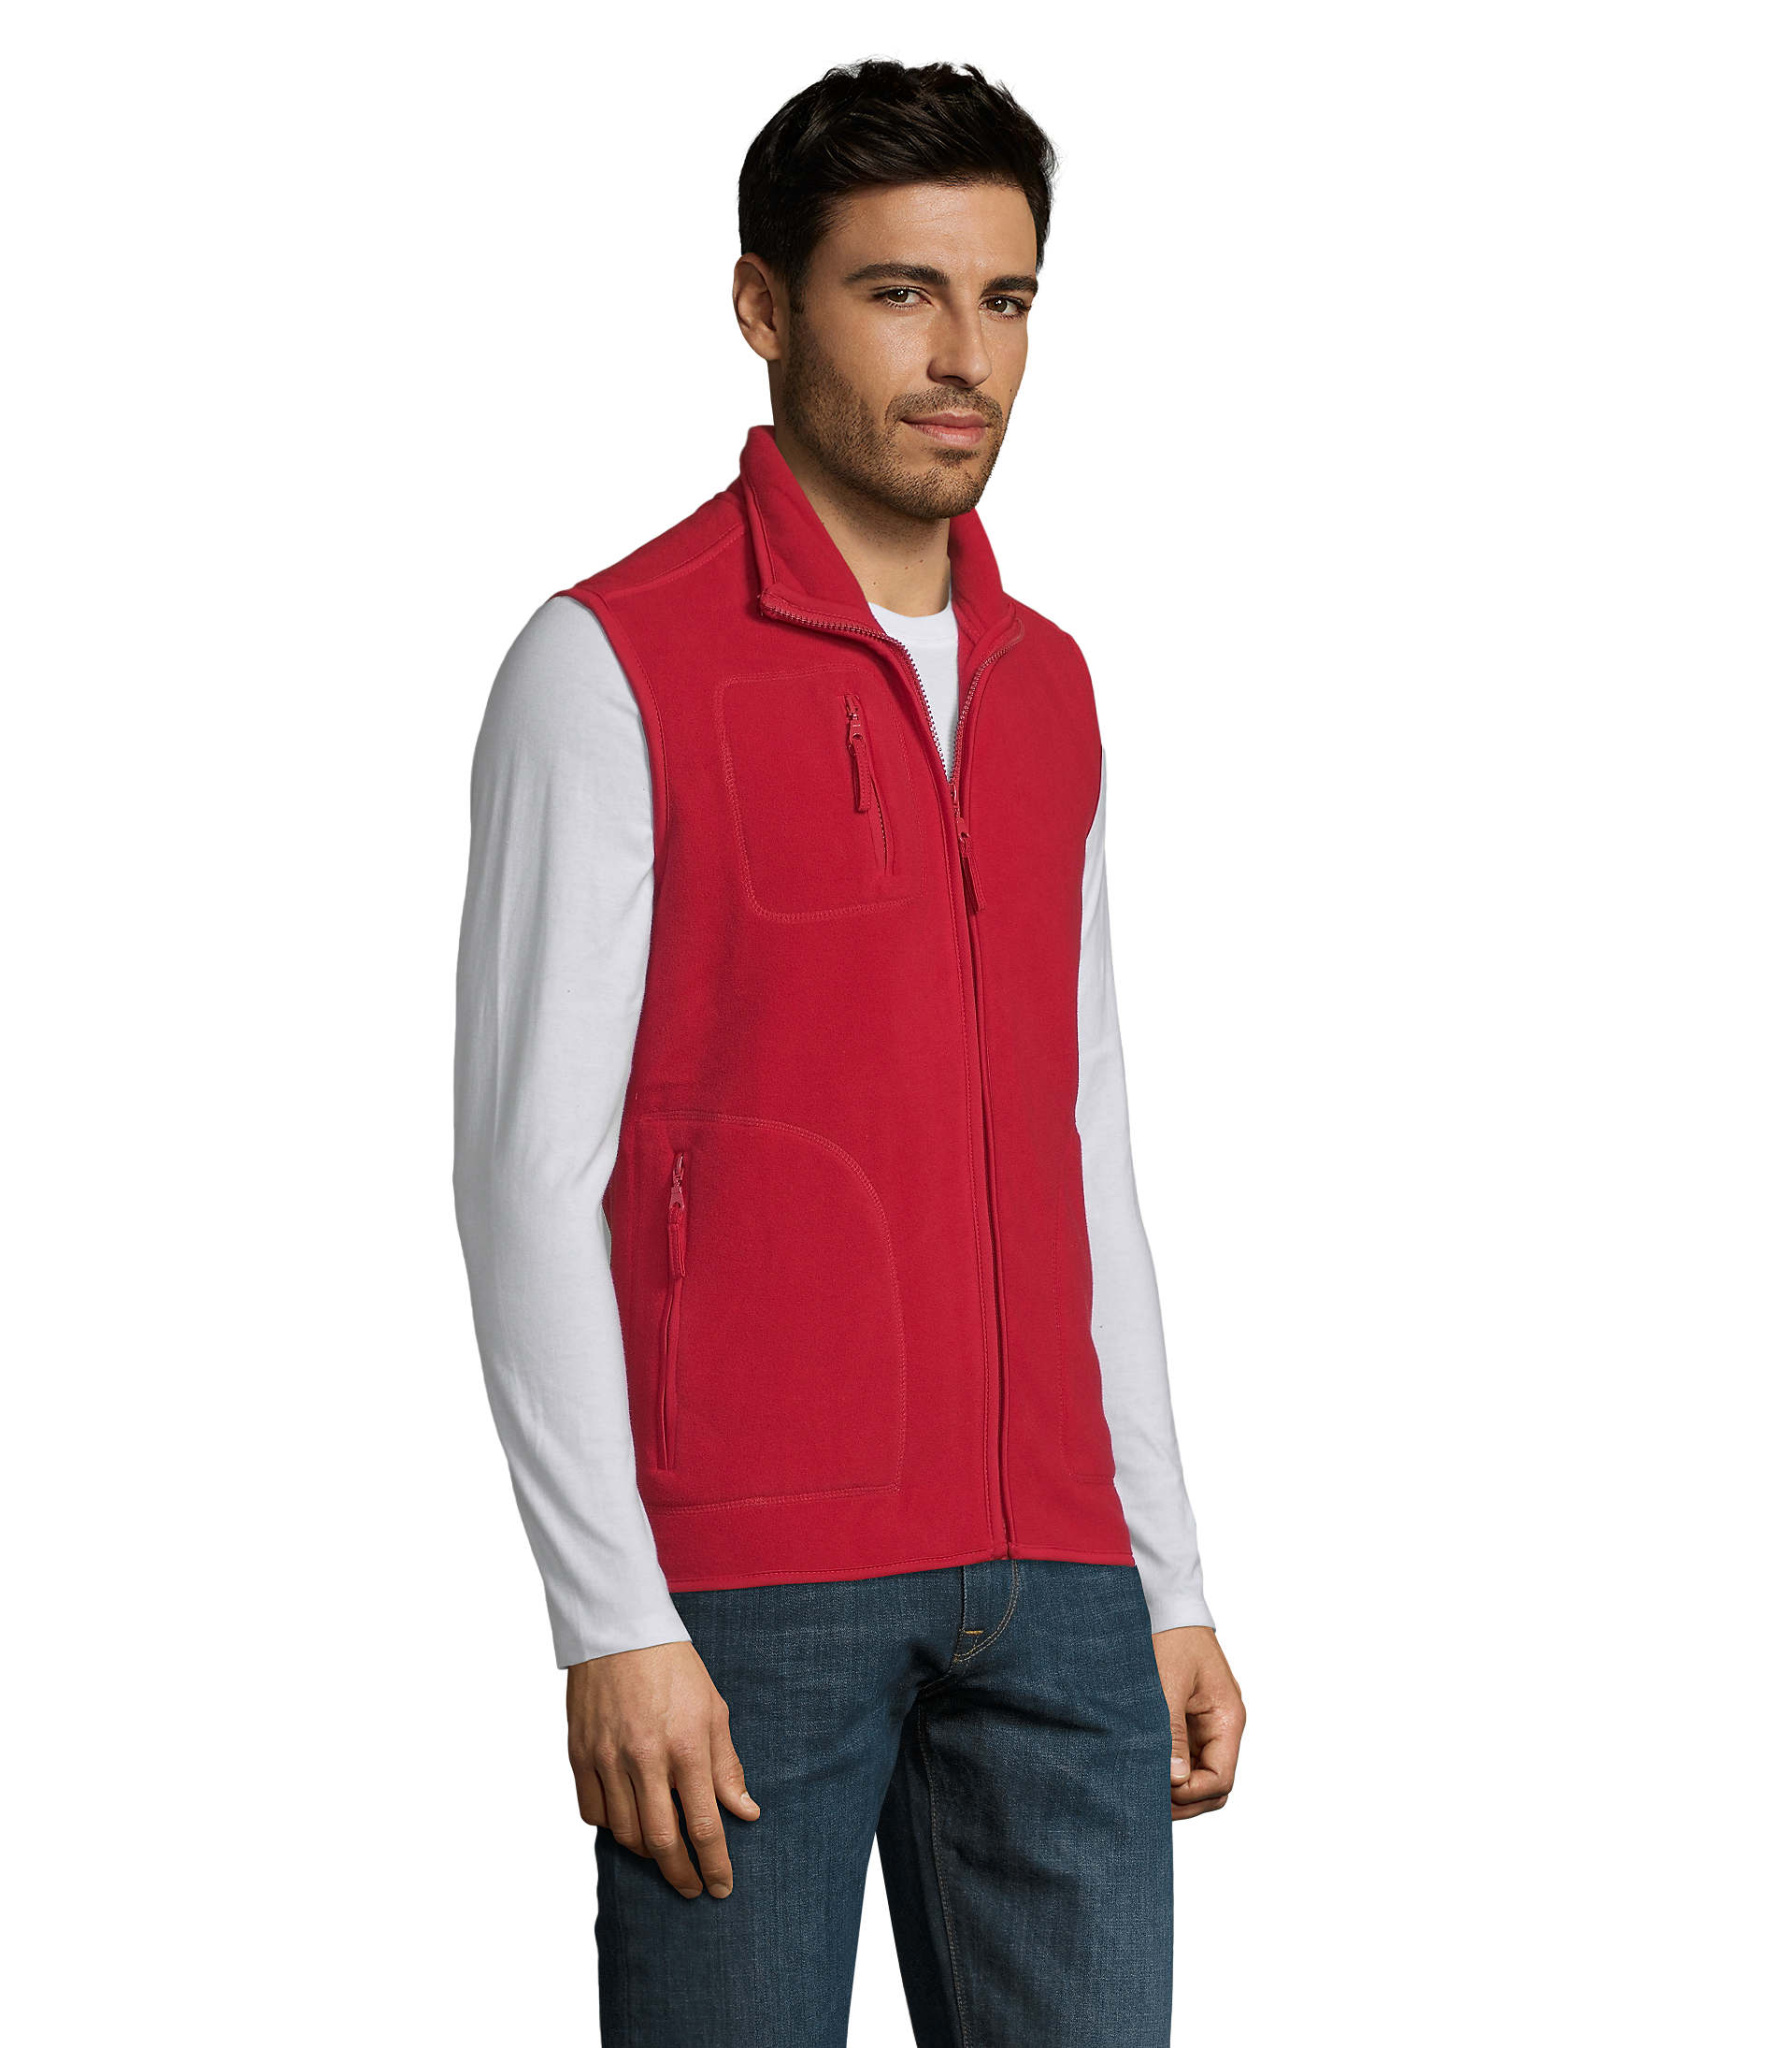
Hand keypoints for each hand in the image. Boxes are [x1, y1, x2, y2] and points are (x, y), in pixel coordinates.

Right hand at [566, 1640, 760, 1898]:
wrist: (620, 1630)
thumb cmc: (674, 1668)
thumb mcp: (713, 1710)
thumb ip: (727, 1767)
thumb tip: (746, 1813)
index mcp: (685, 1746)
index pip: (703, 1825)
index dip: (714, 1864)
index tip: (721, 1887)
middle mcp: (645, 1758)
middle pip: (661, 1842)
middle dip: (680, 1875)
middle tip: (692, 1888)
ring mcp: (608, 1758)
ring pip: (624, 1834)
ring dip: (646, 1853)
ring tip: (663, 1853)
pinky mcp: (580, 1754)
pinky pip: (592, 1812)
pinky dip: (610, 1826)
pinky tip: (626, 1820)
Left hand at [1153, 1625, 1244, 1819]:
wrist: (1165, 1603)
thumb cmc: (1171, 1636)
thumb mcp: (1168, 1682)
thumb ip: (1172, 1732)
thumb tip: (1175, 1780)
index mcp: (1227, 1719)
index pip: (1220, 1779)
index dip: (1191, 1793)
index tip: (1159, 1789)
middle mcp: (1221, 1727)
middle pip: (1212, 1785)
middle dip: (1184, 1799)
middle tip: (1147, 1800)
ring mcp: (1204, 1725)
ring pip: (1197, 1775)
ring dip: (1174, 1787)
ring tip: (1141, 1786)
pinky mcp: (1187, 1720)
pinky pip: (1183, 1756)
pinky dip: (1167, 1768)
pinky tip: (1142, 1767)